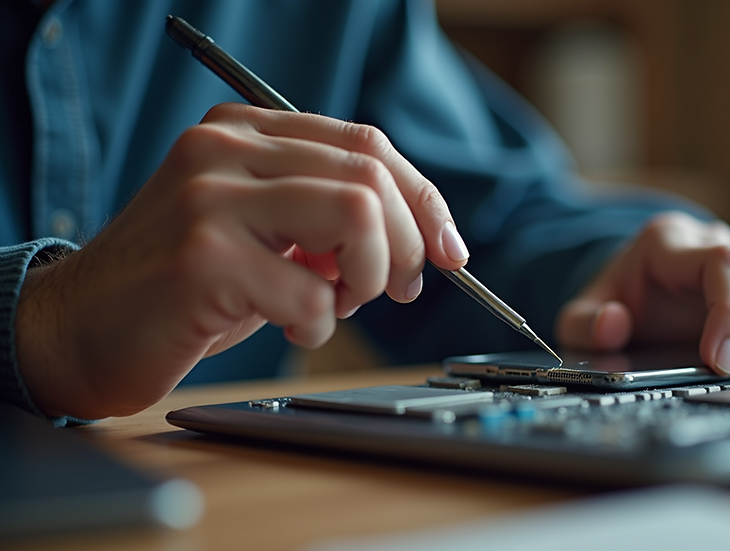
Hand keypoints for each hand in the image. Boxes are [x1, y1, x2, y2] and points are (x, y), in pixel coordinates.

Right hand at [16, 103, 469, 418]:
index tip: (450, 252)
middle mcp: (225, 150)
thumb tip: (423, 237)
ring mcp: (211, 197)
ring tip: (334, 301)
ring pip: (357, 215)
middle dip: (408, 245)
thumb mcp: (263, 234)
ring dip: (370, 276)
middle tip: (397, 290)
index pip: (368, 146)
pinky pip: (313, 291)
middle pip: (372, 175)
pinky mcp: (203, 256)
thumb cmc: (182, 289)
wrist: (75, 329)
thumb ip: (328, 217)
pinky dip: (321, 322)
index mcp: (245, 132)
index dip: (424, 202)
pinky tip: (288, 323)